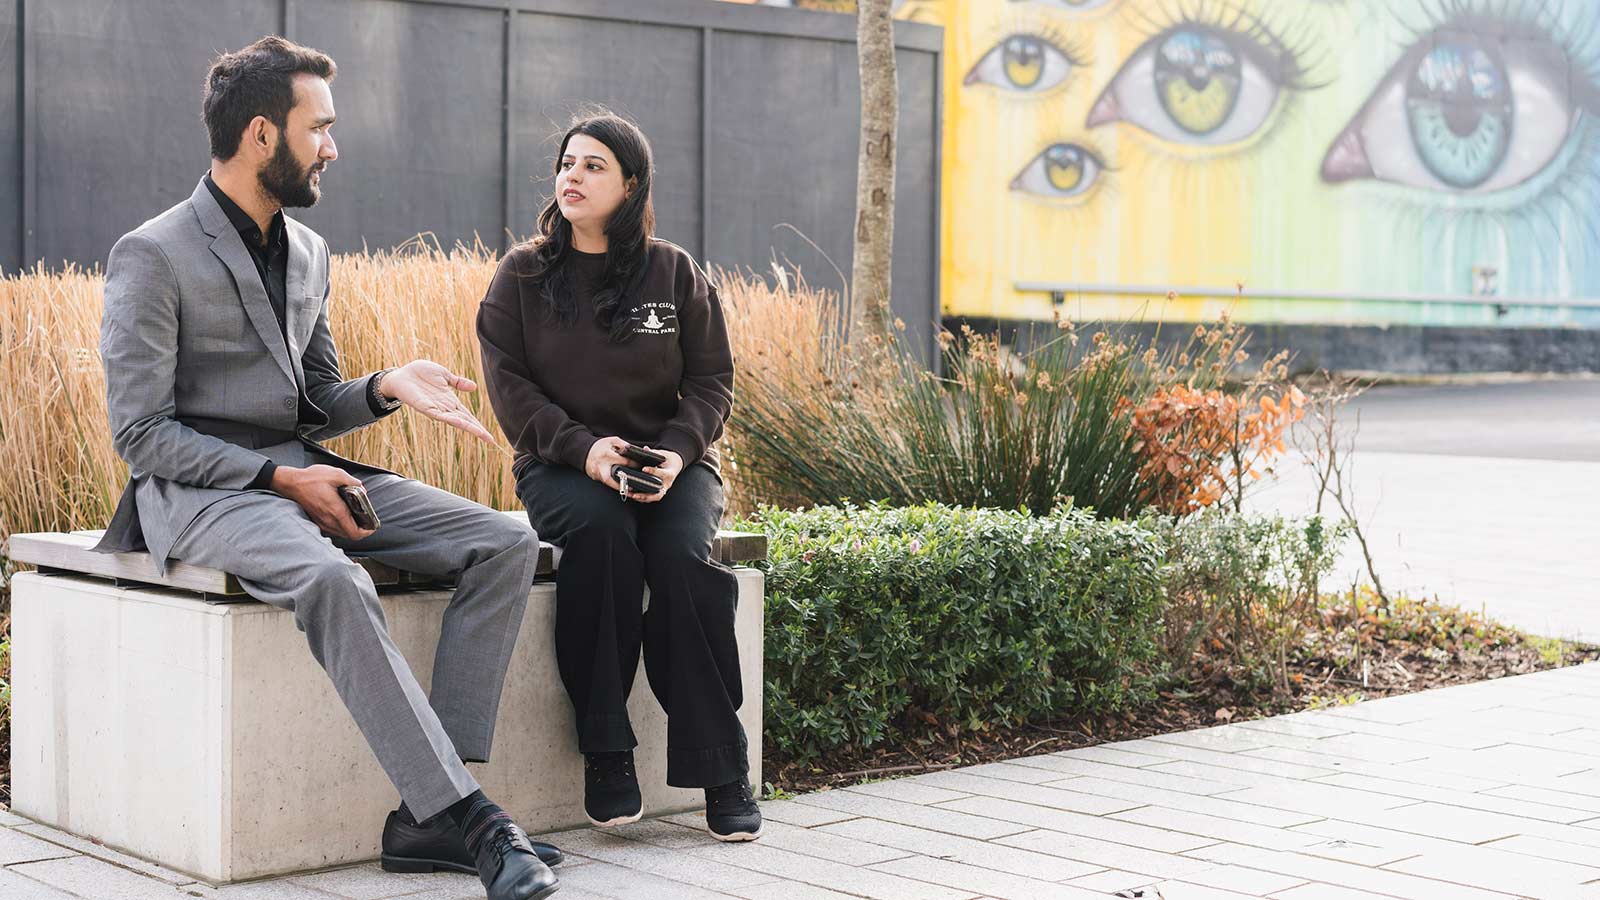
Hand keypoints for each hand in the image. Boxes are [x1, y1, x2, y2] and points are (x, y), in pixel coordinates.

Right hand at [269, 464, 374, 540]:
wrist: (291, 483)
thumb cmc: (312, 478)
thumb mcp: (336, 474)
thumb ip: (352, 481)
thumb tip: (362, 489)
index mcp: (336, 511)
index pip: (354, 533)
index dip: (366, 532)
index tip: (372, 526)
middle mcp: (329, 521)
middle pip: (349, 535)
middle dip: (361, 530)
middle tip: (367, 520)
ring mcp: (321, 522)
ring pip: (341, 533)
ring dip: (351, 528)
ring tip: (357, 517)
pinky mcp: (317, 520)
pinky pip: (333, 529)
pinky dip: (341, 526)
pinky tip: (344, 514)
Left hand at [378, 360, 494, 443]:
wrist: (401, 374)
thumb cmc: (420, 373)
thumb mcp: (444, 375)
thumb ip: (458, 382)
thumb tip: (474, 387)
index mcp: (450, 401)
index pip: (468, 416)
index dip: (478, 425)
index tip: (490, 436)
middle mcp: (444, 408)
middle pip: (464, 421)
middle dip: (477, 430)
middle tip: (491, 440)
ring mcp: (435, 409)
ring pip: (454, 420)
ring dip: (467, 426)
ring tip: (480, 433)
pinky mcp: (425, 407)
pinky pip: (439, 415)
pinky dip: (450, 418)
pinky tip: (459, 421)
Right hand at [584, 437, 632, 492]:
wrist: (585, 451)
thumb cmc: (600, 446)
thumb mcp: (612, 441)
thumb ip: (623, 445)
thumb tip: (635, 450)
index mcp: (607, 455)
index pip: (623, 461)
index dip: (633, 464)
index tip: (639, 467)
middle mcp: (601, 465)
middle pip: (612, 477)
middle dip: (622, 483)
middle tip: (632, 487)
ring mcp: (597, 473)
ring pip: (608, 483)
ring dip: (618, 487)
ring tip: (628, 491)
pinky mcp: (595, 477)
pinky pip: (605, 482)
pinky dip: (613, 485)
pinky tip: (620, 486)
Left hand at [629, 448, 682, 503]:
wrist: (675, 465)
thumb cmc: (668, 460)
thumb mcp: (663, 454)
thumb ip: (654, 453)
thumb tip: (645, 449)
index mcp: (669, 474)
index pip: (662, 474)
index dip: (653, 471)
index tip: (644, 469)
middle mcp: (667, 484)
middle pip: (659, 493)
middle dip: (646, 494)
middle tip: (635, 493)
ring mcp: (663, 489)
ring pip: (654, 497)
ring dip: (642, 498)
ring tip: (631, 495)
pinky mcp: (659, 492)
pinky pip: (651, 498)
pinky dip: (642, 498)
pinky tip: (633, 496)